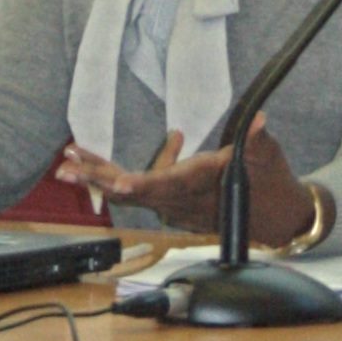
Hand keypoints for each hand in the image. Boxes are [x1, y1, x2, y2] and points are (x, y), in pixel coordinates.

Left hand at [57, 117, 327, 251]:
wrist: (274, 217)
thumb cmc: (270, 184)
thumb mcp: (268, 159)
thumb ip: (257, 141)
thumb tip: (258, 123)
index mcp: (200, 186)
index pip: (166, 186)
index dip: (140, 184)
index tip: (116, 182)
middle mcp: (180, 199)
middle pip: (133, 190)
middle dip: (99, 178)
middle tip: (67, 167)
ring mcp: (172, 203)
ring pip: (129, 191)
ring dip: (98, 175)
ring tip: (67, 161)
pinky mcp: (169, 200)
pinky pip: (139, 188)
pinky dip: (118, 174)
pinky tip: (99, 158)